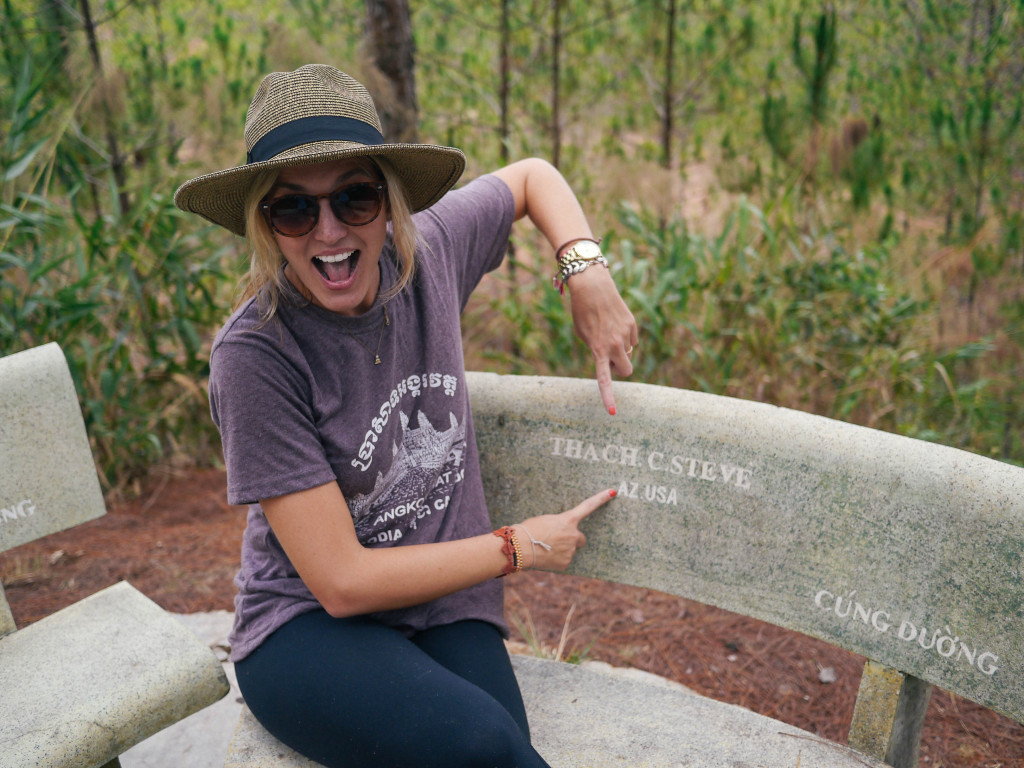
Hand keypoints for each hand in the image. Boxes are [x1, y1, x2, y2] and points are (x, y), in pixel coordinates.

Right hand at [516, 489, 616, 570]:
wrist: (520, 548)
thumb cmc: (528, 530)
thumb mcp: (545, 521)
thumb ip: (558, 525)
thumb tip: (560, 535)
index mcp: (568, 520)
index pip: (588, 506)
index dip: (601, 498)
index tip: (613, 492)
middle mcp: (573, 535)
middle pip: (581, 538)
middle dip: (573, 539)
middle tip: (558, 540)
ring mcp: (570, 551)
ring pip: (570, 550)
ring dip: (562, 549)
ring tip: (544, 547)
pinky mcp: (565, 563)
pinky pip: (564, 560)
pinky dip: (556, 560)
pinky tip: (545, 556)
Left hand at [566, 266, 638, 414]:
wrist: (593, 286)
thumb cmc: (583, 312)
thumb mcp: (583, 335)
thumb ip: (597, 351)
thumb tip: (615, 359)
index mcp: (598, 350)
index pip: (604, 379)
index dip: (608, 396)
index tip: (612, 413)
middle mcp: (614, 345)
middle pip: (627, 370)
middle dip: (621, 369)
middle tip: (611, 360)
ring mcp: (625, 335)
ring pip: (629, 353)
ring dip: (621, 349)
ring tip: (608, 332)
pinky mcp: (632, 325)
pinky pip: (633, 340)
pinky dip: (626, 337)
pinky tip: (615, 324)